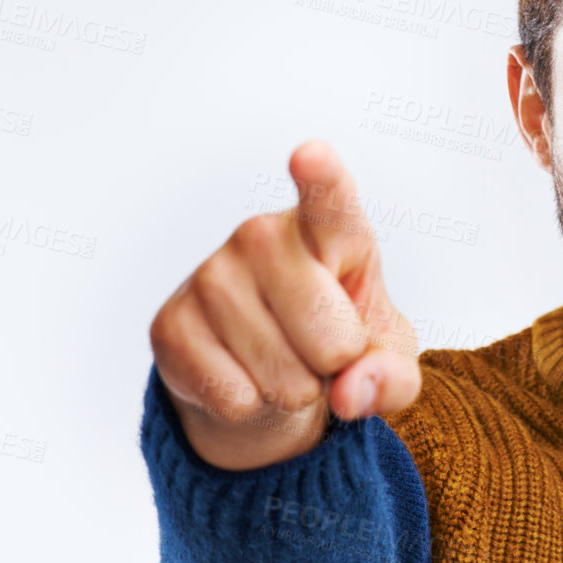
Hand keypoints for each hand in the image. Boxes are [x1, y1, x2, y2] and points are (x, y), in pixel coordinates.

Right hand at [149, 139, 420, 469]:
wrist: (269, 370)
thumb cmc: (341, 341)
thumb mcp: (387, 357)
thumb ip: (392, 375)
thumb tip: (351, 391)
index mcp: (331, 230)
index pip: (328, 201)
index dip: (321, 179)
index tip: (310, 155)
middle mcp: (263, 236)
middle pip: (330, 337)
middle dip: (337, 366)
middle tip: (322, 349)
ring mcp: (210, 275)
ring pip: (282, 376)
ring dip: (294, 390)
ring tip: (284, 360)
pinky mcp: (170, 324)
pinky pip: (235, 396)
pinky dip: (251, 407)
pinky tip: (242, 375)